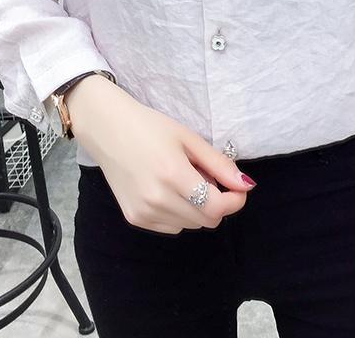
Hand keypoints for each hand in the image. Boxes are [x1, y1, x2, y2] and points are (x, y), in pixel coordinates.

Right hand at [66, 74, 256, 233]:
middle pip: (206, 220)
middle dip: (217, 202)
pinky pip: (171, 226)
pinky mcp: (134, 218)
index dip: (235, 201)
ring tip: (183, 180)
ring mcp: (143, 212)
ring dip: (197, 208)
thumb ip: (218, 164)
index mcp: (173, 175)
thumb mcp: (188, 138)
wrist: (107, 129)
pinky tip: (168, 190)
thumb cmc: (150, 127)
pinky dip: (179, 213)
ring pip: (191, 225)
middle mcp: (157, 199)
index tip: (238, 189)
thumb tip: (246, 185)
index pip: (216, 207)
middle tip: (206, 176)